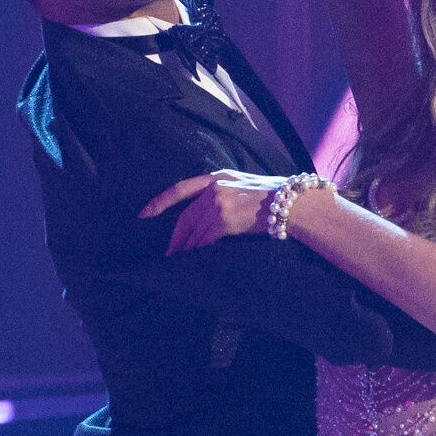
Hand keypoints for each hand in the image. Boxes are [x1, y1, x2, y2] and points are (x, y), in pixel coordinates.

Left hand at [140, 168, 286, 252]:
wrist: (292, 202)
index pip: (181, 188)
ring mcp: (219, 203)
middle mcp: (215, 187)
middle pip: (185, 216)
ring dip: (187, 248)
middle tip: (168, 252)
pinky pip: (205, 239)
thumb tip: (204, 213)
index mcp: (217, 176)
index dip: (160, 202)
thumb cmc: (272, 196)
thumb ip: (222, 191)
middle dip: (175, 237)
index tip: (144, 213)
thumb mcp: (243, 183)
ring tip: (182, 259)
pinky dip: (200, 250)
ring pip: (195, 231)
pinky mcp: (226, 219)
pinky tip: (197, 257)